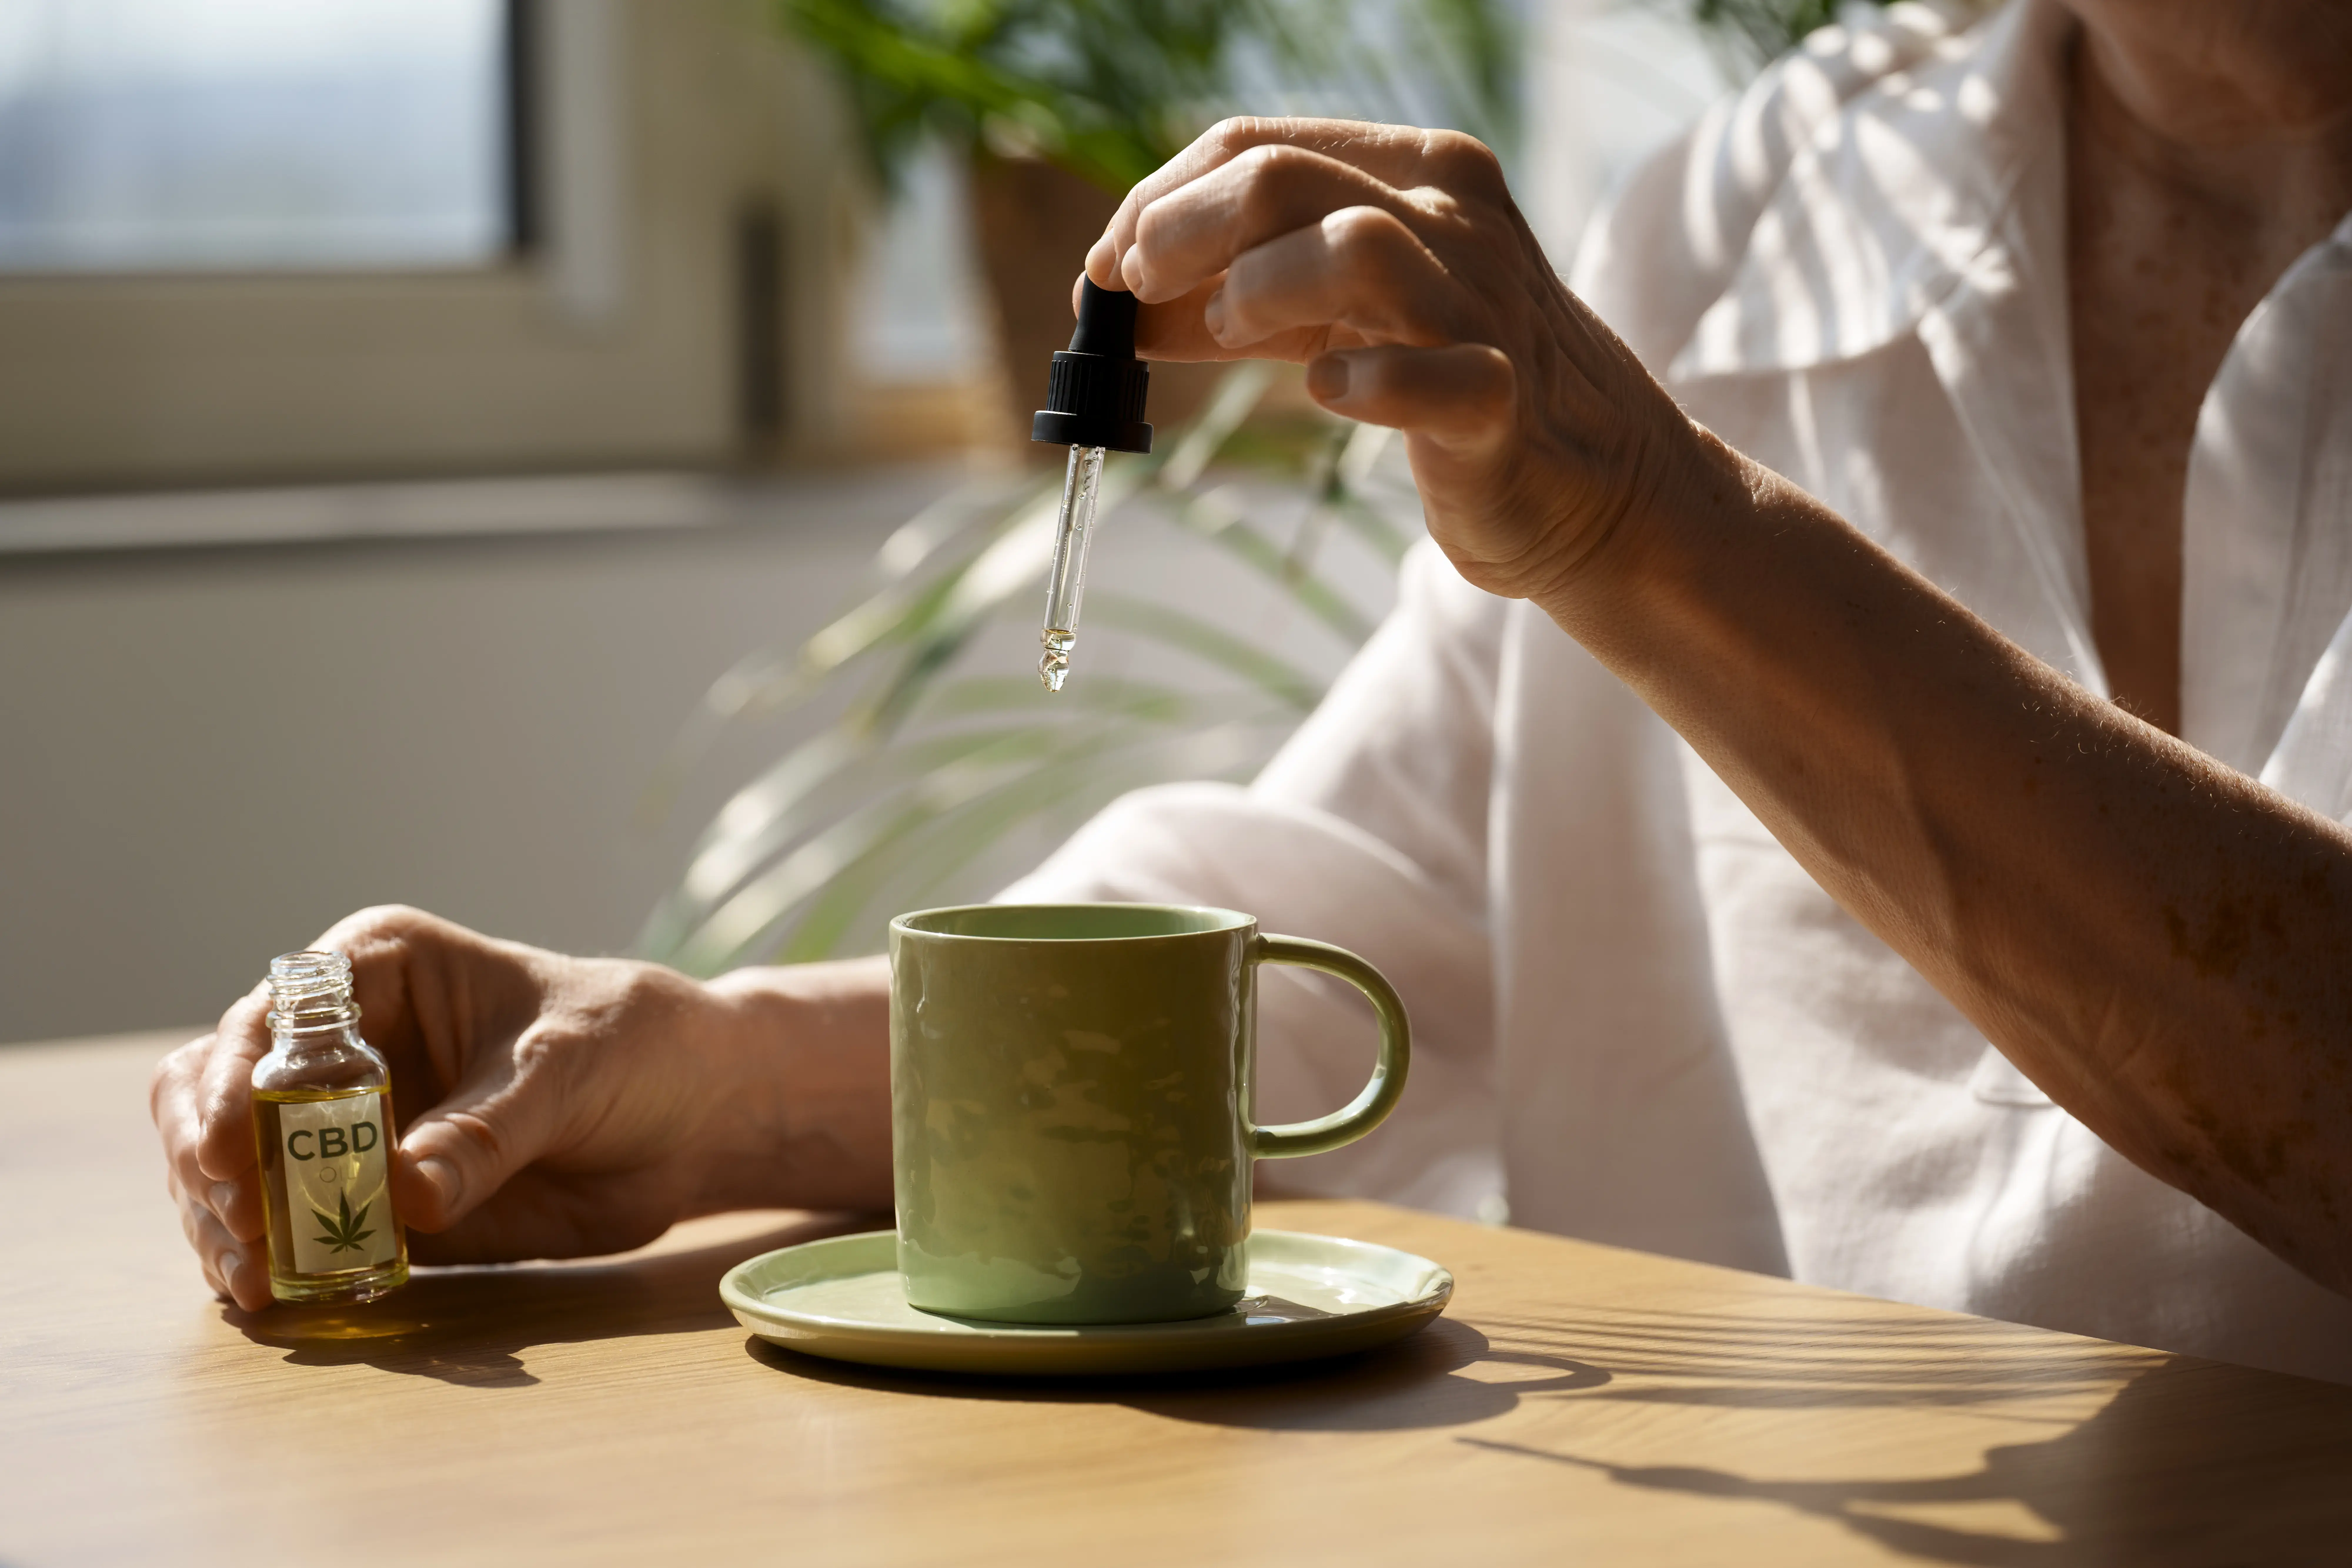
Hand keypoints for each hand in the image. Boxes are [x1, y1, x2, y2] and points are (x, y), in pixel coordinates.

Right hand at [150, 906, 763, 1310]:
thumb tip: (407, 1198)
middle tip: (244, 1237)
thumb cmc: (630, 1047)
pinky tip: (273, 1299)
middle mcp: (341, 1044)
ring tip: (256, 1284)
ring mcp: (347, 1123)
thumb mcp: (564, 1073)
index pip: (268, 1018)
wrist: (691, 1109)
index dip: (229, 1083)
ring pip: (236, 1170)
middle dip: (212, 1167)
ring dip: (229, 1227)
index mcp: (374, 971)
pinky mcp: (373, 1194)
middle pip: (218, 1095)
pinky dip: (273, 1262)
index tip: (225, 1154)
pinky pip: (294, 1229)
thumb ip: (485, 1134)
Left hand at [1085, 117, 1713, 604]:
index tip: (1108, 267)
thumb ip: (1229, 298)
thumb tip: (1105, 298)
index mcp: (1415, 175)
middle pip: (1282, 179)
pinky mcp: (1500, 402)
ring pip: (1353, 248)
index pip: (1254, 145)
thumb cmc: (1443, 376)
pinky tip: (1331, 392)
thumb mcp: (1328, 317)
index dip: (1159, 201)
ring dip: (1257, 289)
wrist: (1585, 478)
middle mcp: (1454, 221)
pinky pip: (1428, 377)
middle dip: (1179, 231)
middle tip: (1136, 292)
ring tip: (1231, 334)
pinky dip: (1361, 383)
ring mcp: (1484, 306)